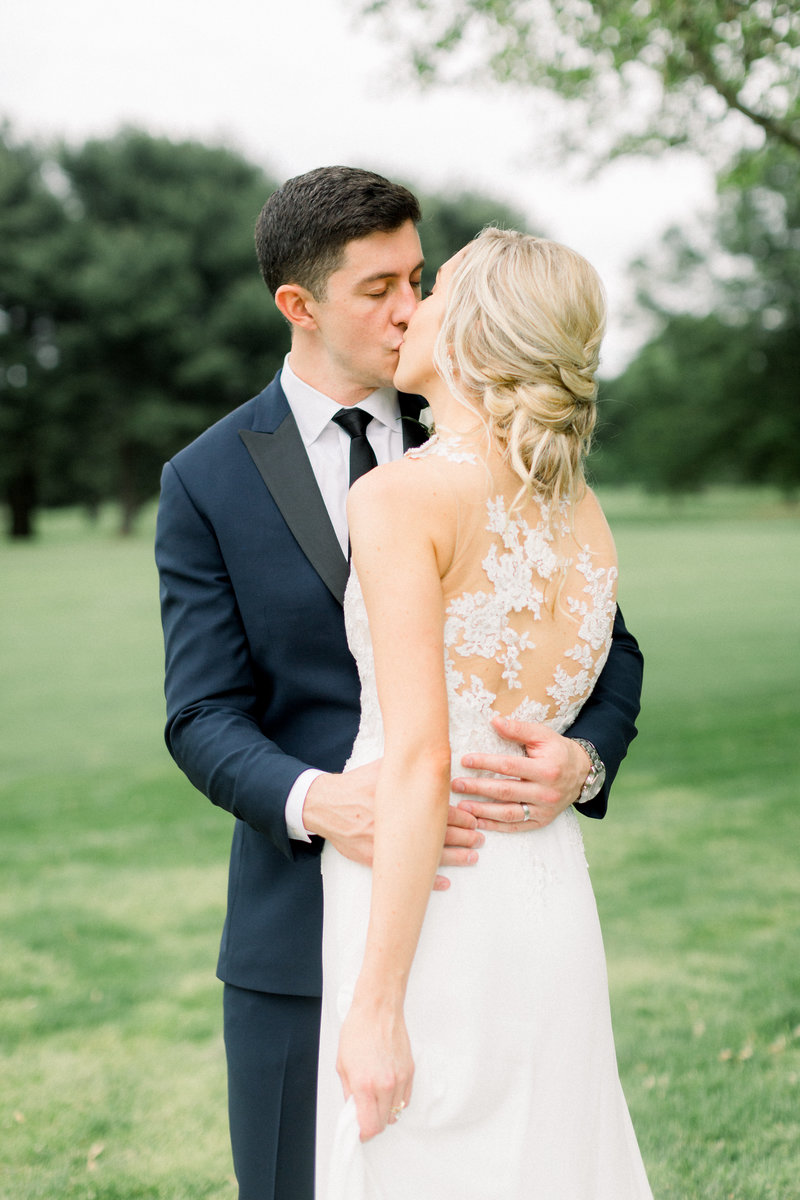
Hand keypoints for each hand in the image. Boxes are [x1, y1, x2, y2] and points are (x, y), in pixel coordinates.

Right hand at [303, 762, 482, 889]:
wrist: (325, 805)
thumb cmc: (356, 785)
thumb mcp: (381, 769)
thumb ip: (405, 765)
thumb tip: (430, 753)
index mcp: (402, 800)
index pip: (440, 810)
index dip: (461, 816)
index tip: (475, 820)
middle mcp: (397, 823)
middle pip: (439, 833)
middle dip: (464, 837)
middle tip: (480, 839)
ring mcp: (387, 844)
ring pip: (428, 855)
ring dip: (454, 858)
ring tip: (472, 858)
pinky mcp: (375, 859)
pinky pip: (404, 873)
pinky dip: (425, 879)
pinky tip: (443, 883)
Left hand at [336, 996, 413, 1141]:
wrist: (377, 1010)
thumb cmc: (357, 1031)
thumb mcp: (342, 1065)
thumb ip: (348, 1093)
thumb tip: (354, 1111)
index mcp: (365, 1085)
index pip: (369, 1126)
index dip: (363, 1134)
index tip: (358, 1131)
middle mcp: (385, 1085)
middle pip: (384, 1123)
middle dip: (373, 1123)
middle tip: (364, 1113)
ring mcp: (400, 1079)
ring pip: (396, 1112)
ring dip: (386, 1112)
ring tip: (375, 1098)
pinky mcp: (410, 1071)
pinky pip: (406, 1098)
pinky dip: (396, 1100)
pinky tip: (386, 1089)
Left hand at [451, 717, 590, 831]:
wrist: (582, 773)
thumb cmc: (558, 751)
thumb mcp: (543, 735)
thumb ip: (518, 729)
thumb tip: (494, 721)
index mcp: (546, 769)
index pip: (509, 766)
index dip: (486, 763)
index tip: (465, 760)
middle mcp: (546, 792)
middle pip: (506, 791)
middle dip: (478, 788)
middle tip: (455, 785)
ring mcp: (544, 810)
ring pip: (509, 813)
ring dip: (483, 811)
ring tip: (462, 806)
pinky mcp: (542, 821)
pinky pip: (516, 826)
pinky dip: (496, 826)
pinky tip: (478, 821)